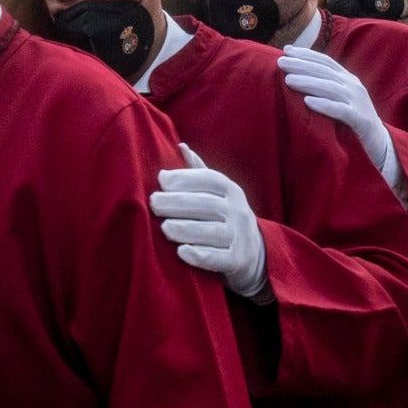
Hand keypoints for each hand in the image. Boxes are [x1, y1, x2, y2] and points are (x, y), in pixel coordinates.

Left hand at [150, 144, 269, 299]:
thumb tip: (181, 146)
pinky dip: (200, 256)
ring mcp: (241, 237)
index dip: (185, 178)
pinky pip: (219, 258)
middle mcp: (238, 211)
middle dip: (178, 203)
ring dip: (186, 229)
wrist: (254, 253)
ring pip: (212, 232)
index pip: (209, 180)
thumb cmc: (223, 216)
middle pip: (207, 204)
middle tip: (154, 204)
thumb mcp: (217, 192)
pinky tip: (182, 252)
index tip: (161, 180)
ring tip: (164, 228)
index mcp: (231, 190)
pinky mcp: (238, 261)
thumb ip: (198, 172)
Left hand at [279, 45, 392, 171]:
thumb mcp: (339, 99)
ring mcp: (359, 103)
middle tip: (280, 62)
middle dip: (302, 65)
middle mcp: (354, 87)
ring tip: (288, 80)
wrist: (381, 144)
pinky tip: (308, 102)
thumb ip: (324, 86)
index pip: (326, 62)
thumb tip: (295, 74)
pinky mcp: (361, 121)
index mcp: (348, 80)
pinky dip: (325, 105)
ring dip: (309, 83)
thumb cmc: (352, 120)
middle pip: (325, 73)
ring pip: (331, 89)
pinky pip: (342, 111)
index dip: (306, 54)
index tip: (286, 50)